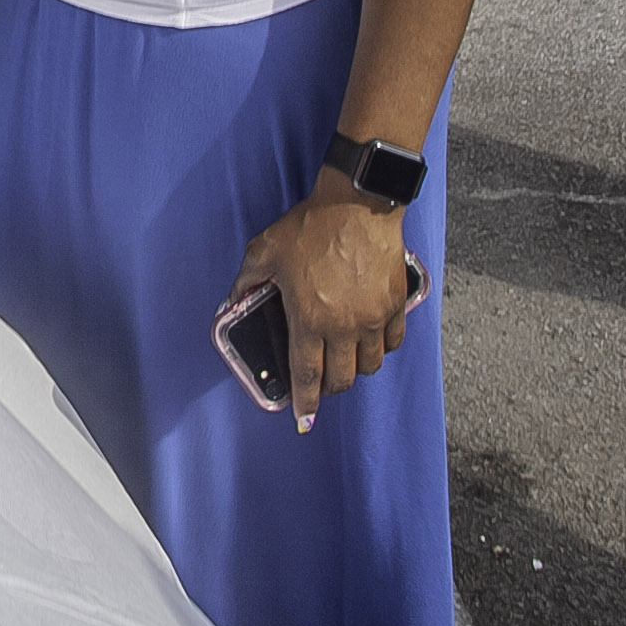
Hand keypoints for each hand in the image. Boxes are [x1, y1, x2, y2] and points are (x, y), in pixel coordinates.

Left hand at [227, 171, 412, 430]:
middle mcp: (344, 327)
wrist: (356, 204)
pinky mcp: (394, 305)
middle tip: (320, 384)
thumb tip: (232, 302)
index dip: (305, 403)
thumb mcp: (264, 251)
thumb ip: (246, 282)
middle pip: (342, 379)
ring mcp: (373, 318)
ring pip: (370, 366)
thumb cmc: (310, 227)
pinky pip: (392, 342)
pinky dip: (380, 348)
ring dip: (355, 369)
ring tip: (343, 359)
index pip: (307, 376)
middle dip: (329, 389)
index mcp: (310, 319)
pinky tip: (368, 340)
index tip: (304, 421)